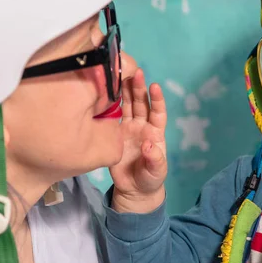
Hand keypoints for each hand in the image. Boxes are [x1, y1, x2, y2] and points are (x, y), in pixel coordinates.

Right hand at [109, 68, 167, 212]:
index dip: (156, 99)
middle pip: (140, 104)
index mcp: (155, 132)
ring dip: (123, 92)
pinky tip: (103, 94)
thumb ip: (155, 159)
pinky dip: (108, 105)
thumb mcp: (156, 171)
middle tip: (134, 73)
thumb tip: (149, 144)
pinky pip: (111, 117)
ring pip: (126, 106)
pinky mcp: (113, 134)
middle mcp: (141, 126)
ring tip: (119, 76)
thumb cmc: (150, 179)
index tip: (154, 86)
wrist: (133, 190)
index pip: (157, 112)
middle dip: (138, 88)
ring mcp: (127, 129)